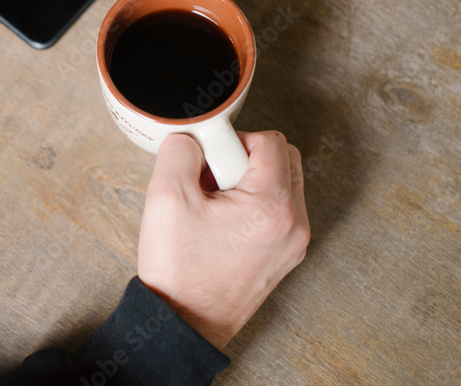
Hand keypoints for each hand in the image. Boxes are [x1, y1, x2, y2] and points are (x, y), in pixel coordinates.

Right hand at [137, 131, 308, 349]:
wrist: (184, 322)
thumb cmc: (179, 270)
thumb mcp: (166, 196)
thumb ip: (179, 151)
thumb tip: (191, 138)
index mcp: (273, 205)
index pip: (270, 141)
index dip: (232, 141)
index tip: (207, 161)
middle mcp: (294, 223)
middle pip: (284, 159)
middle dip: (244, 157)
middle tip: (210, 178)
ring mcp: (293, 243)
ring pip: (283, 184)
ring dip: (249, 180)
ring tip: (213, 203)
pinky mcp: (284, 256)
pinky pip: (278, 210)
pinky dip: (253, 204)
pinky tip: (221, 221)